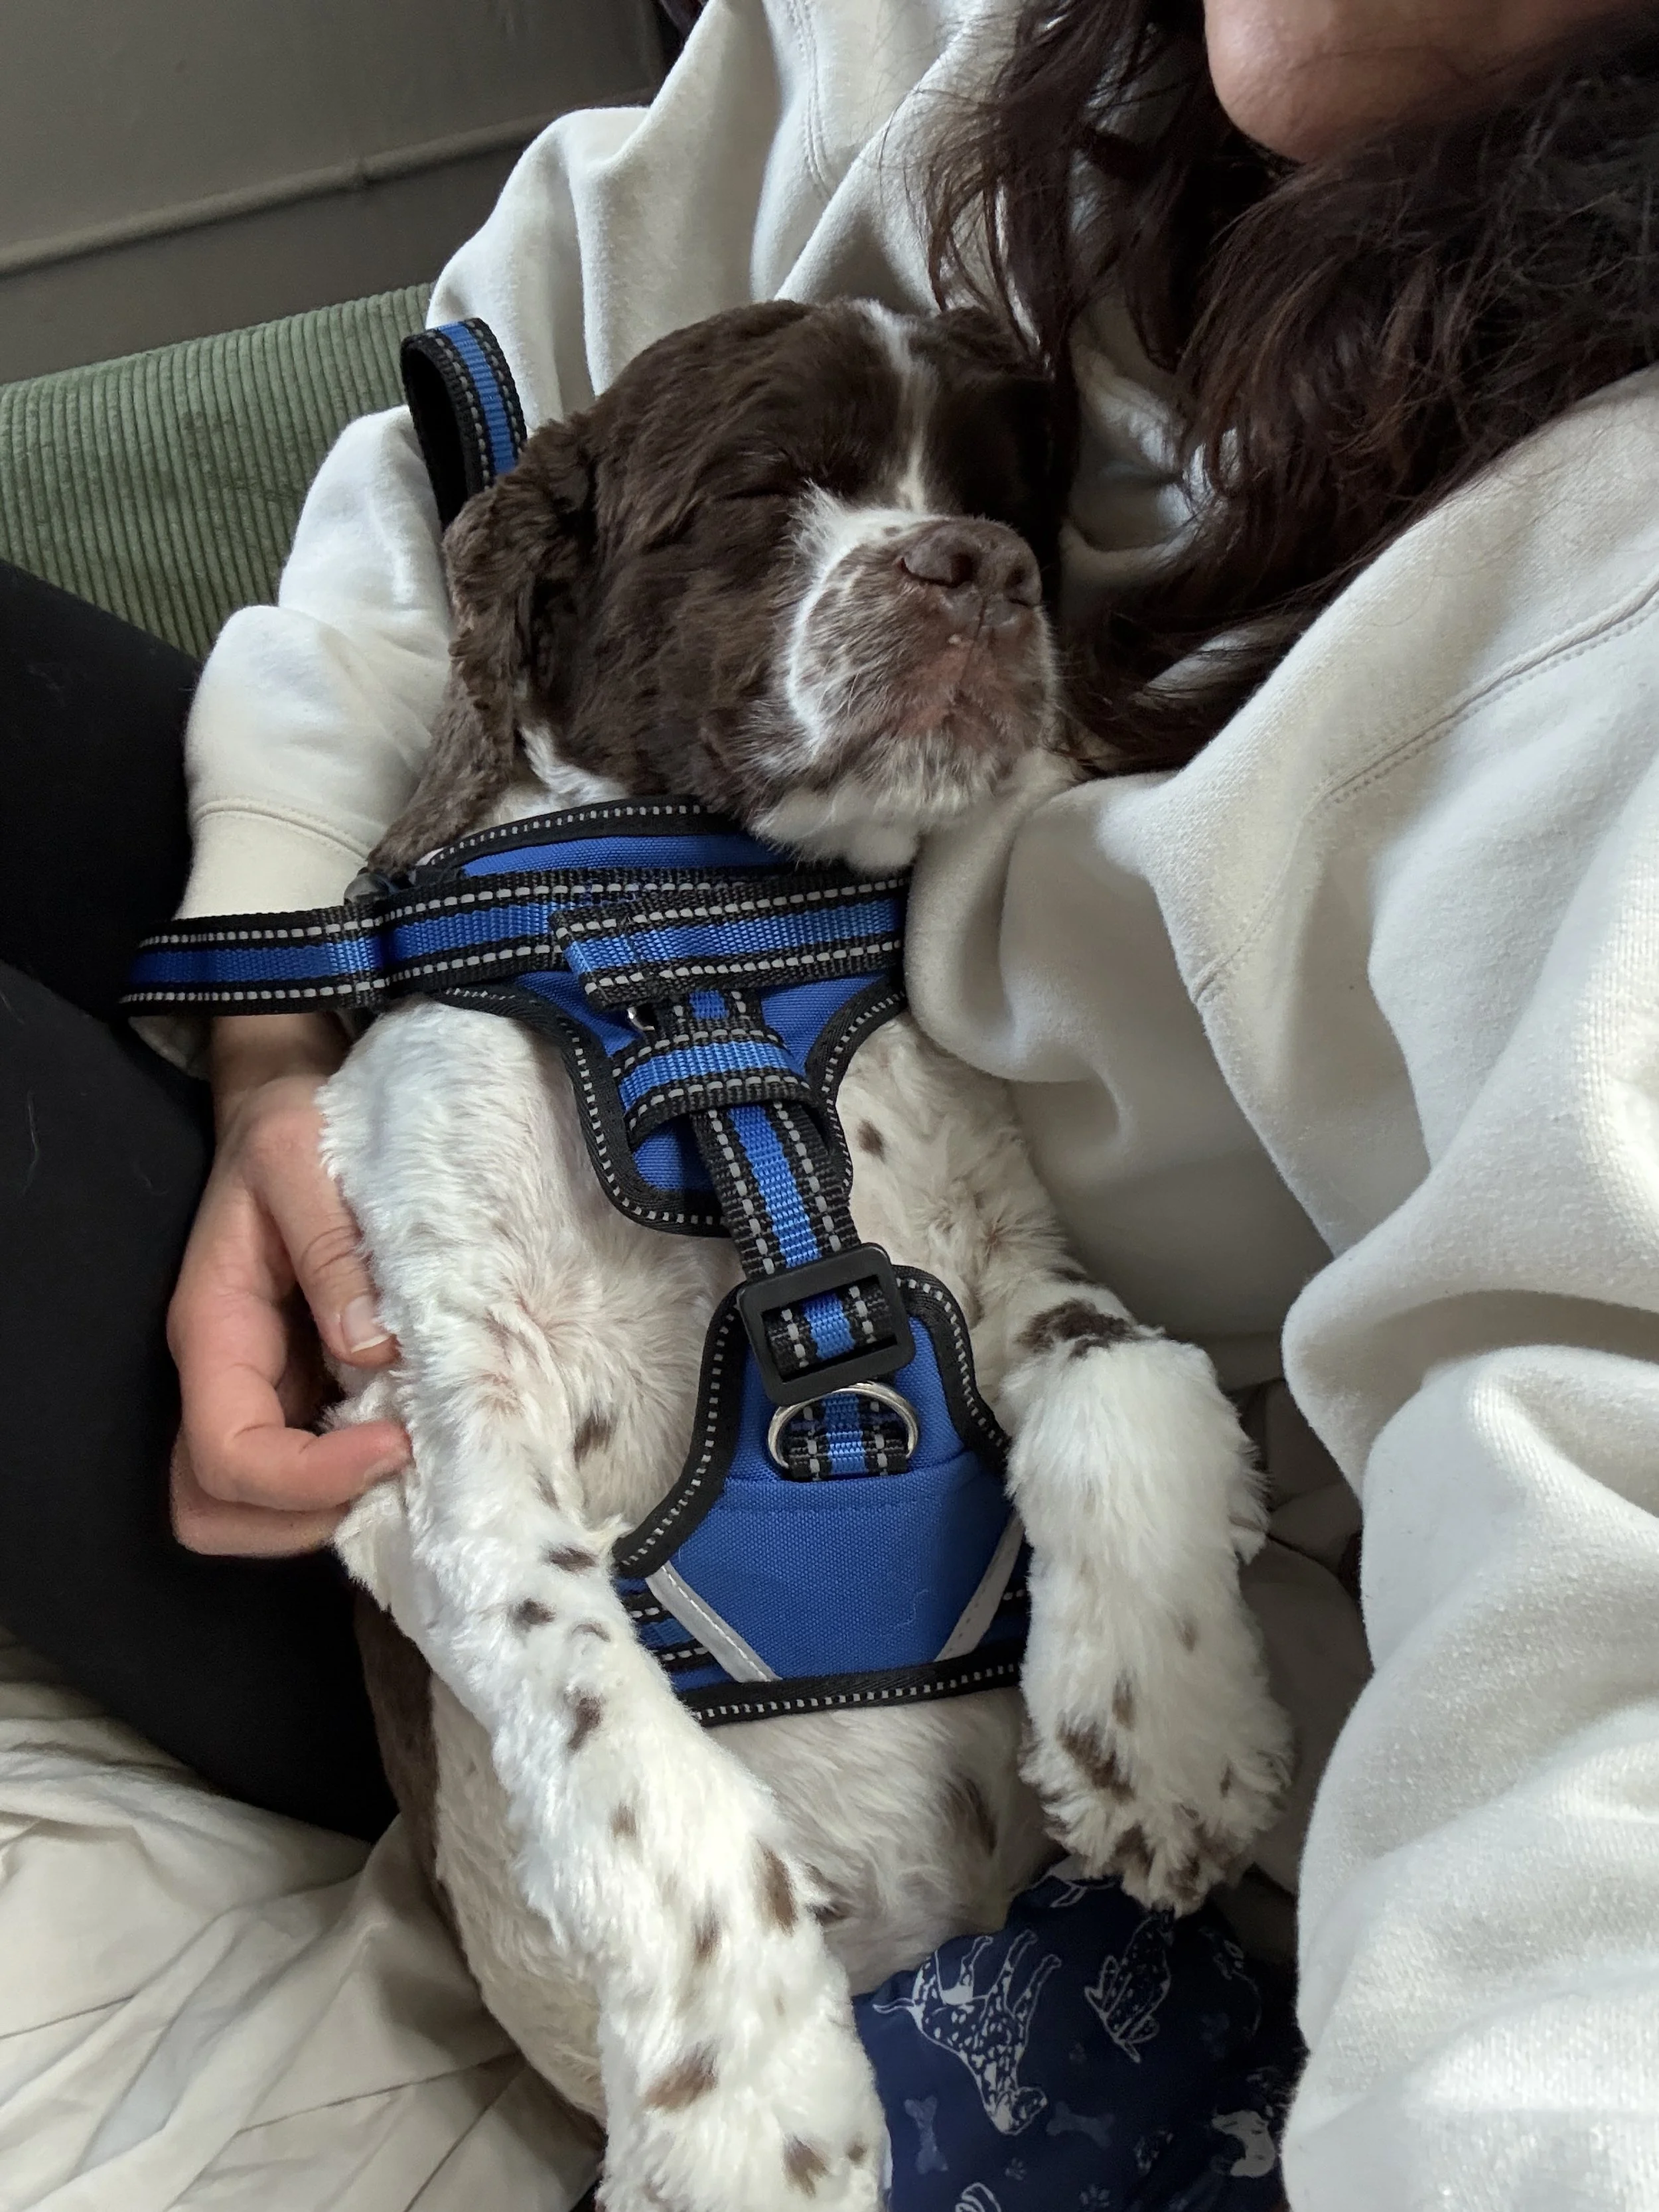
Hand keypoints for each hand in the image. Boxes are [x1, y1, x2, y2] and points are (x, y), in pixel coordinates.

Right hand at [168, 1013, 409, 1555]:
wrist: (293, 1116)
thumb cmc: (297, 1130)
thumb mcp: (305, 1159)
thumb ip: (334, 1249)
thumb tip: (374, 1347)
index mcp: (216, 1330)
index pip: (226, 1454)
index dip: (307, 1479)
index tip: (397, 1446)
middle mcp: (229, 1378)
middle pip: (216, 1508)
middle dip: (302, 1518)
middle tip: (399, 1472)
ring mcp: (265, 1392)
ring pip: (253, 1509)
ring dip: (327, 1512)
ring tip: (412, 1463)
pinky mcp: (308, 1390)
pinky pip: (307, 1475)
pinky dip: (354, 1485)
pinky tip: (419, 1440)